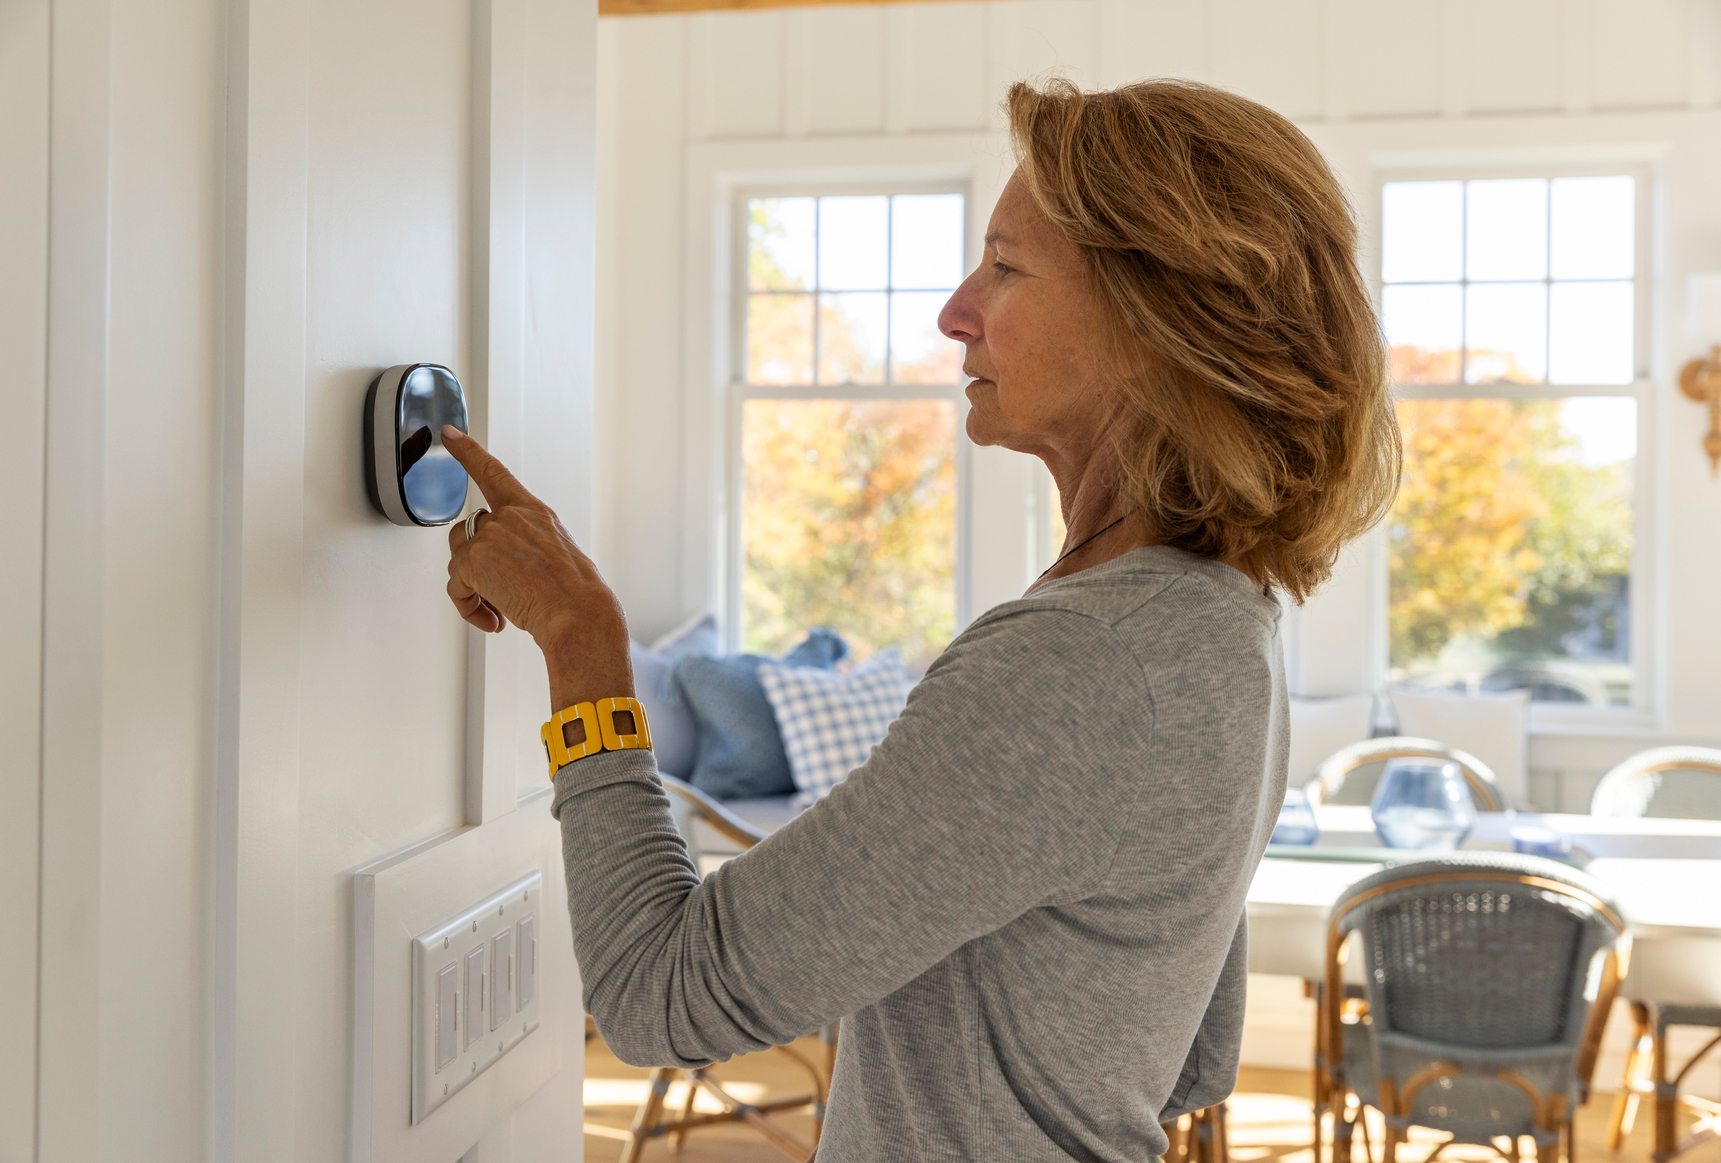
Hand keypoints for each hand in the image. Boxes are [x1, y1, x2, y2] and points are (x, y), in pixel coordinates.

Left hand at [442, 426, 633, 710]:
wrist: (579, 614)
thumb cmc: (577, 595)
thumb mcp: (558, 556)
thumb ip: (525, 547)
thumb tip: (501, 567)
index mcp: (534, 512)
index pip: (494, 473)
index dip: (468, 452)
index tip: (450, 434)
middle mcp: (511, 518)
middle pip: (470, 532)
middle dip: (477, 563)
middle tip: (501, 594)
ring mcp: (491, 536)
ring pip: (459, 560)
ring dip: (473, 587)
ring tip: (500, 608)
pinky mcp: (474, 561)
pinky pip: (456, 588)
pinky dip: (469, 608)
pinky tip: (493, 618)